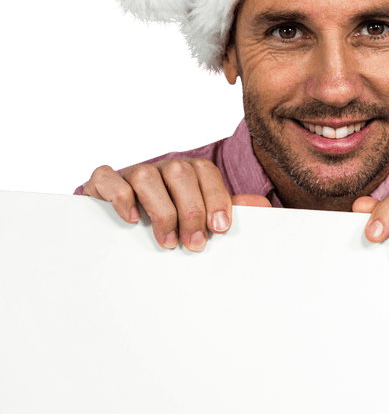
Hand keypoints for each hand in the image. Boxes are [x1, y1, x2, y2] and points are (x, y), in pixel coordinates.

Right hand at [83, 161, 269, 250]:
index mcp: (189, 173)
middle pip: (179, 173)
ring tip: (167, 242)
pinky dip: (120, 197)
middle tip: (194, 244)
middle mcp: (161, 169)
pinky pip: (107, 178)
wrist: (125, 233)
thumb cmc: (176, 227)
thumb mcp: (204, 221)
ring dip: (161, 210)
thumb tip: (262, 205)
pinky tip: (132, 220)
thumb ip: (231, 212)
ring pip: (146, 175)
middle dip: (191, 211)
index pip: (206, 172)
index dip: (215, 197)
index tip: (220, 228)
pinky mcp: (101, 184)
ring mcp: (131, 174)